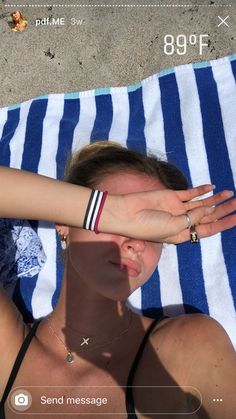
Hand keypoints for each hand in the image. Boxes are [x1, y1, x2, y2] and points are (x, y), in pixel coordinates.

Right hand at [117, 185, 235, 243]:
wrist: (128, 214)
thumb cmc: (149, 227)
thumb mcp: (175, 227)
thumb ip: (194, 217)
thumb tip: (209, 206)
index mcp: (183, 234)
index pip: (207, 229)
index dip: (223, 224)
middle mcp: (182, 221)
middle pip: (207, 216)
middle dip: (223, 210)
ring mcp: (177, 208)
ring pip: (201, 203)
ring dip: (215, 199)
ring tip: (230, 194)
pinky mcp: (171, 196)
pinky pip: (190, 193)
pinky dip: (201, 190)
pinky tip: (212, 187)